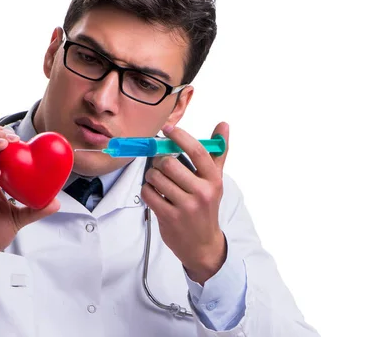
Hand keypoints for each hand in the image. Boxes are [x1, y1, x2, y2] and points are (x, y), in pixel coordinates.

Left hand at [141, 122, 228, 284]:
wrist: (203, 245)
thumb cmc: (207, 208)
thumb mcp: (215, 181)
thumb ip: (218, 153)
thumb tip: (223, 125)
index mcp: (213, 180)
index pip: (198, 151)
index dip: (180, 136)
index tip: (168, 128)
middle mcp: (202, 192)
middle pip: (168, 163)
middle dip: (158, 162)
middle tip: (160, 166)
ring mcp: (185, 206)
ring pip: (155, 177)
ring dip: (151, 177)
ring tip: (158, 182)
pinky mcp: (169, 217)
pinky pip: (148, 193)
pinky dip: (147, 191)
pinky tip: (155, 194)